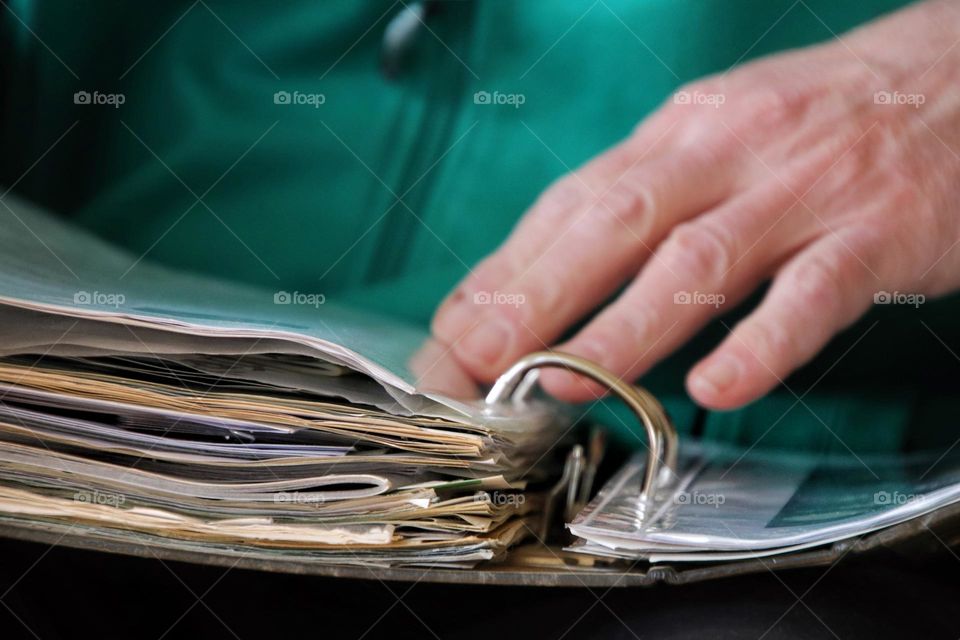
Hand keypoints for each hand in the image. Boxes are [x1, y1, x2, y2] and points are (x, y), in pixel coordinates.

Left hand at [432, 1, 959, 408]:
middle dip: (534, 297)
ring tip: (563, 380)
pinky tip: (717, 388)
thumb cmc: (821, 118)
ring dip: (623, 327)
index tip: (453, 334)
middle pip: (613, 225)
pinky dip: (762, 343)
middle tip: (474, 361)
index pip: (571, 204)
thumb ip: (641, 200)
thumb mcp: (716, 137)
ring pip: (697, 261)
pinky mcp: (877, 232)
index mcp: (679, 132)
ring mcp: (801, 191)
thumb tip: (547, 269)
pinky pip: (814, 293)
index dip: (505, 273)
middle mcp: (727, 152)